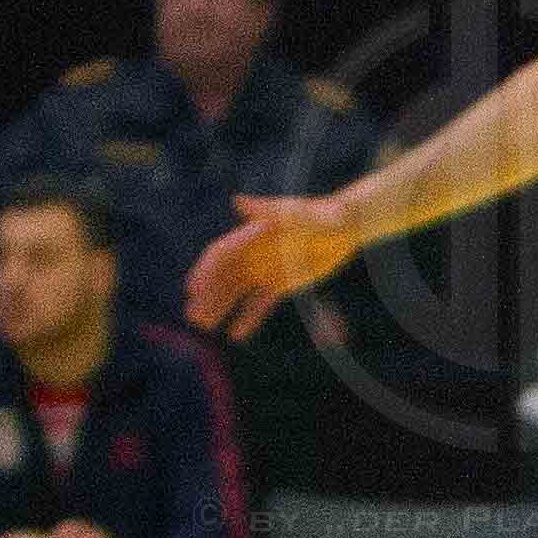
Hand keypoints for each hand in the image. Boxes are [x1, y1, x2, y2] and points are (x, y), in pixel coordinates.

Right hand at [188, 191, 357, 339]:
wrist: (345, 226)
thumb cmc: (322, 213)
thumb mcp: (297, 213)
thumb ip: (269, 211)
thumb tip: (239, 202)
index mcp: (250, 236)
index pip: (221, 254)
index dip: (205, 271)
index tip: (194, 289)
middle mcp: (251, 254)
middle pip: (223, 277)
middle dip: (207, 296)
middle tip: (192, 317)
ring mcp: (263, 270)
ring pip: (236, 292)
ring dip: (220, 308)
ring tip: (203, 326)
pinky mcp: (279, 284)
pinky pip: (260, 304)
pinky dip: (249, 319)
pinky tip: (236, 336)